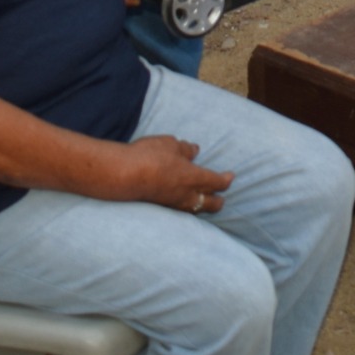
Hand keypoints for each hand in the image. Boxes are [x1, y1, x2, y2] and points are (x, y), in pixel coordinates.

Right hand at [118, 135, 232, 212]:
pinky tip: (182, 203)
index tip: (231, 176)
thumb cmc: (149, 156)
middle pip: (210, 204)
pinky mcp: (159, 207)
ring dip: (202, 206)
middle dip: (218, 201)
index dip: (226, 180)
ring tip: (204, 202)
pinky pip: (179, 210)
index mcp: (194, 177)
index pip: (217, 182)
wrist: (123, 176)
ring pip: (194, 210)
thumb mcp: (170, 144)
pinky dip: (185, 207)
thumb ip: (185, 149)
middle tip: (222, 198)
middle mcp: (186, 195)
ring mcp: (172, 204)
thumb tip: (194, 150)